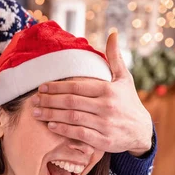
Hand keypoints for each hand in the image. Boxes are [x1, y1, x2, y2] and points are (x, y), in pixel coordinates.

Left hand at [31, 32, 152, 155]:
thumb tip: (112, 33)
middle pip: (71, 102)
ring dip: (51, 115)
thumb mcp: (124, 79)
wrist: (141, 131)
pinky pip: (79, 134)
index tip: (41, 87)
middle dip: (49, 101)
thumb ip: (114, 57)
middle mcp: (107, 106)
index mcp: (108, 90)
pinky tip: (51, 126)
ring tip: (36, 113)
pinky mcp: (104, 141)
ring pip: (72, 118)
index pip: (77, 86)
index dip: (57, 86)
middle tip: (33, 101)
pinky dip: (63, 130)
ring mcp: (105, 124)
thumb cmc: (129, 102)